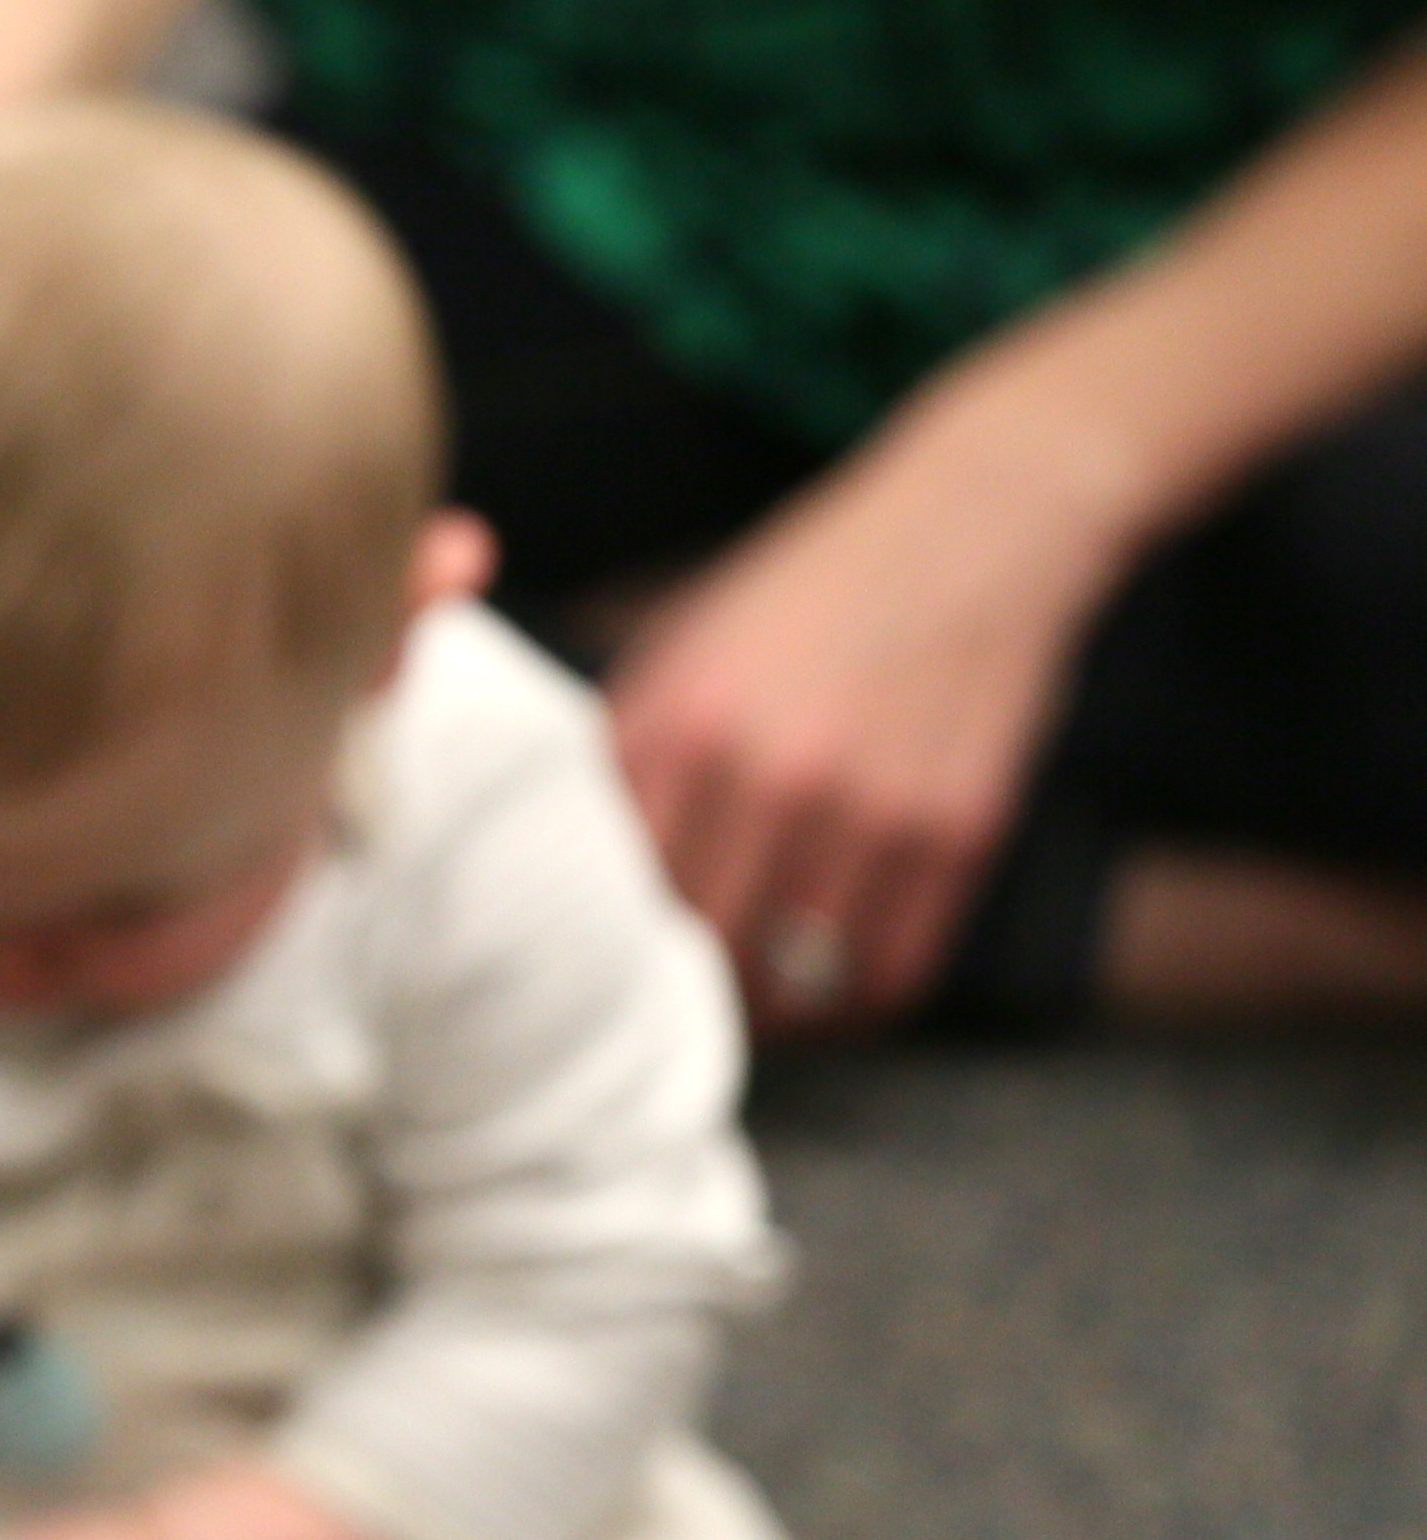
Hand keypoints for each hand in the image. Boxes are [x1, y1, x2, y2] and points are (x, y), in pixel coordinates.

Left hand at [606, 407, 1127, 1033]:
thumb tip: (566, 858)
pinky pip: (894, 970)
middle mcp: (776, 772)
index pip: (616, 883)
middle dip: (678, 987)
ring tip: (741, 1010)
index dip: (599, 940)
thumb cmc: (806, 592)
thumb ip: (630, 750)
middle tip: (664, 1004)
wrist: (972, 527)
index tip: (590, 965)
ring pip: (796, 979)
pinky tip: (829, 995)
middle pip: (700, 947)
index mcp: (684, 722)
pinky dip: (855, 1005)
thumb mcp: (684, 645)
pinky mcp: (959, 831)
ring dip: (764, 1011)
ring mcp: (874, 808)